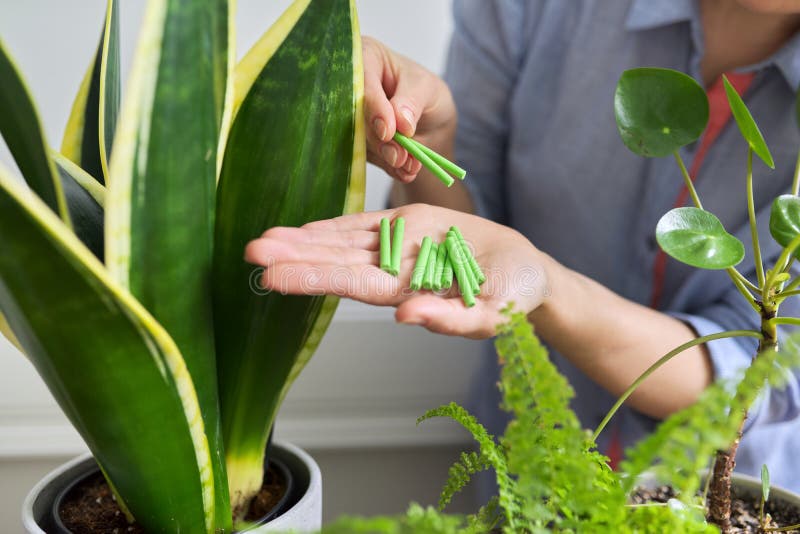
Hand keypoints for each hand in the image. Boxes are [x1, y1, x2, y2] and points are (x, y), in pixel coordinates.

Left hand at [245, 204, 550, 338]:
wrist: (525, 270)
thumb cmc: (515, 297)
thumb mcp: (495, 313)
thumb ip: (452, 319)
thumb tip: (407, 318)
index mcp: (409, 292)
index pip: (351, 285)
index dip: (312, 279)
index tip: (272, 278)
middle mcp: (394, 270)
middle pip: (335, 263)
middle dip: (293, 258)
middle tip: (250, 253)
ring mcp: (398, 246)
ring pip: (342, 242)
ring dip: (303, 240)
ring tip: (263, 239)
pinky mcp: (409, 224)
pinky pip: (363, 224)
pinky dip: (332, 225)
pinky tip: (303, 228)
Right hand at [363, 37, 456, 183]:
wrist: (431, 121)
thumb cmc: (427, 92)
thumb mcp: (427, 89)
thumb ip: (412, 102)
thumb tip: (400, 122)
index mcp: (365, 57)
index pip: (362, 83)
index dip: (374, 109)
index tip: (388, 131)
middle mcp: (351, 85)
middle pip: (355, 115)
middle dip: (379, 140)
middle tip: (399, 157)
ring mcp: (350, 115)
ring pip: (358, 139)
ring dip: (385, 156)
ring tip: (409, 166)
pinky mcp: (355, 139)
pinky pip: (365, 156)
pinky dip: (387, 165)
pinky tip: (404, 171)